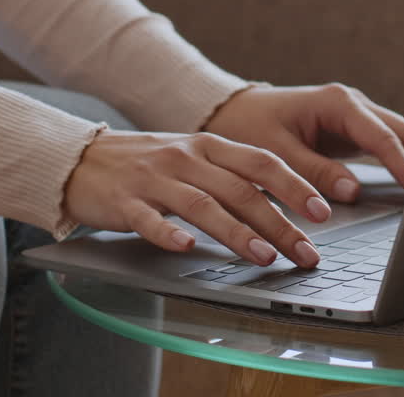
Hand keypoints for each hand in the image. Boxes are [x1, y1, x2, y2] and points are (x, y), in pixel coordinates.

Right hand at [63, 130, 331, 266]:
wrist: (80, 159)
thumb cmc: (147, 164)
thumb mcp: (193, 159)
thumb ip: (232, 176)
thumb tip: (283, 206)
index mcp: (208, 145)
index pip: (262, 162)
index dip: (295, 186)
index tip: (323, 212)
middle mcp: (185, 158)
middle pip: (240, 189)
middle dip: (279, 224)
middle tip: (305, 253)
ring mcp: (154, 179)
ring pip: (203, 205)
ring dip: (237, 233)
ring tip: (264, 257)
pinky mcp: (123, 202)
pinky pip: (148, 220)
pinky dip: (168, 234)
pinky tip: (186, 249)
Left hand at [203, 83, 403, 202]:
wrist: (235, 113)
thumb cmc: (250, 127)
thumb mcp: (276, 152)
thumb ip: (314, 172)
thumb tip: (351, 192)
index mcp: (337, 103)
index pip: (382, 137)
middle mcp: (353, 104)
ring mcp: (357, 117)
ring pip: (402, 136)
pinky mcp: (355, 131)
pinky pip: (389, 145)